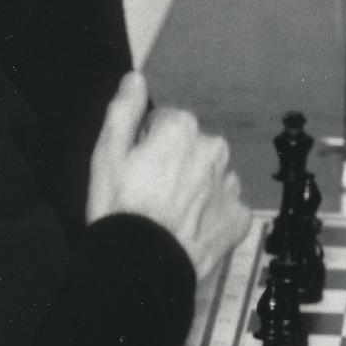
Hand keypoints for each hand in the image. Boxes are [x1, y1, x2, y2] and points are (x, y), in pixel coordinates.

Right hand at [87, 72, 250, 279]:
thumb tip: (135, 79)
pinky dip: (211, 216)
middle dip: (175, 163)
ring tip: (167, 215)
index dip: (147, 144)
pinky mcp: (239, 216)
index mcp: (183, 128)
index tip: (136, 168)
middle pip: (192, 147)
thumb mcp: (106, 155)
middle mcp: (214, 149)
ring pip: (211, 177)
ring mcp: (229, 184)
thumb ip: (123, 110)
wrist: (140, 267)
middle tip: (149, 194)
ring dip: (195, 189)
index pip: (166, 123)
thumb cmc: (119, 210)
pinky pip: (226, 208)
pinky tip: (187, 229)